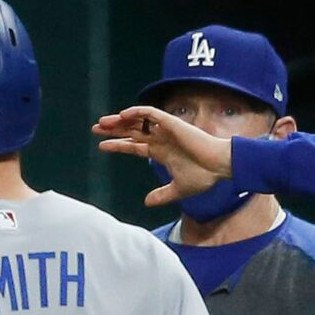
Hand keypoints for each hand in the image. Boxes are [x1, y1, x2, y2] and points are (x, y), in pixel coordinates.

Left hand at [92, 105, 234, 206]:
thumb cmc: (204, 176)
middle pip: (132, 131)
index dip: (118, 145)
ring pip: (137, 121)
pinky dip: (137, 112)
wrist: (219, 167)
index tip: (101, 146)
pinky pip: (151, 114)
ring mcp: (165, 130)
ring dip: (120, 120)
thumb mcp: (178, 189)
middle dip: (114, 130)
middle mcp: (161, 139)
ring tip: (103, 122)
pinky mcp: (172, 123)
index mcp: (161, 152)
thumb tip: (146, 202)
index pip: (134, 146)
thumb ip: (162, 195)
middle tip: (95, 129)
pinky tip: (123, 115)